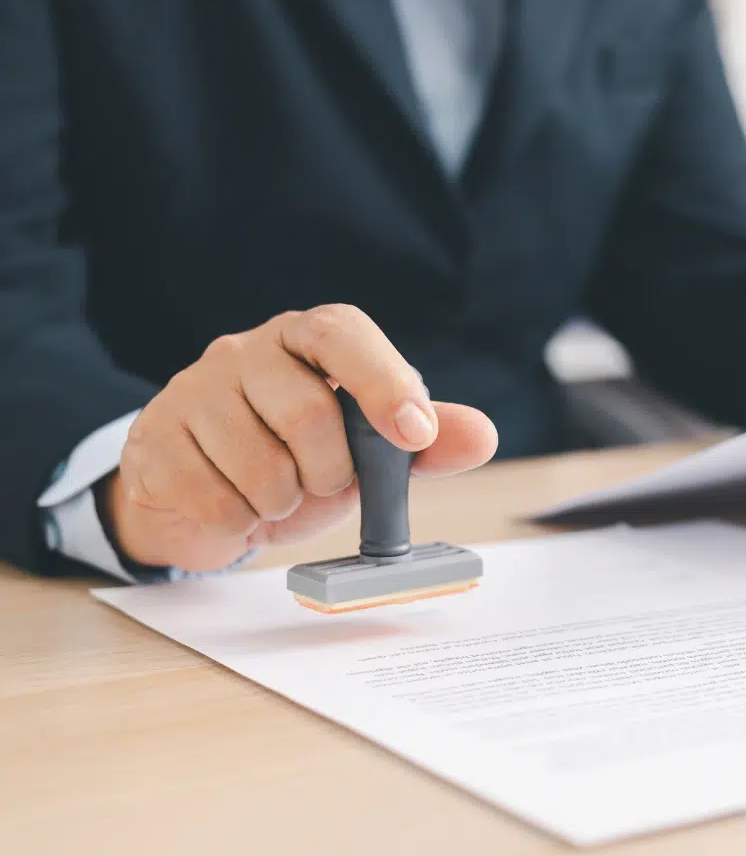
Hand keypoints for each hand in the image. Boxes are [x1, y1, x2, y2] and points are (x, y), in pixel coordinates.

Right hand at [100, 305, 498, 571]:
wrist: (209, 495)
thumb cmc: (300, 458)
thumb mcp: (369, 449)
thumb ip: (427, 441)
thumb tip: (481, 436)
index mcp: (306, 338)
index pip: (343, 334)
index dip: (383, 381)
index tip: (414, 433)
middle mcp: (244, 350)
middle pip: (306, 413)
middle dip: (330, 472)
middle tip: (323, 482)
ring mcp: (192, 390)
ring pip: (260, 466)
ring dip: (283, 502)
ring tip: (277, 493)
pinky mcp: (153, 440)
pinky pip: (214, 500)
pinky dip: (239, 521)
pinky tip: (235, 506)